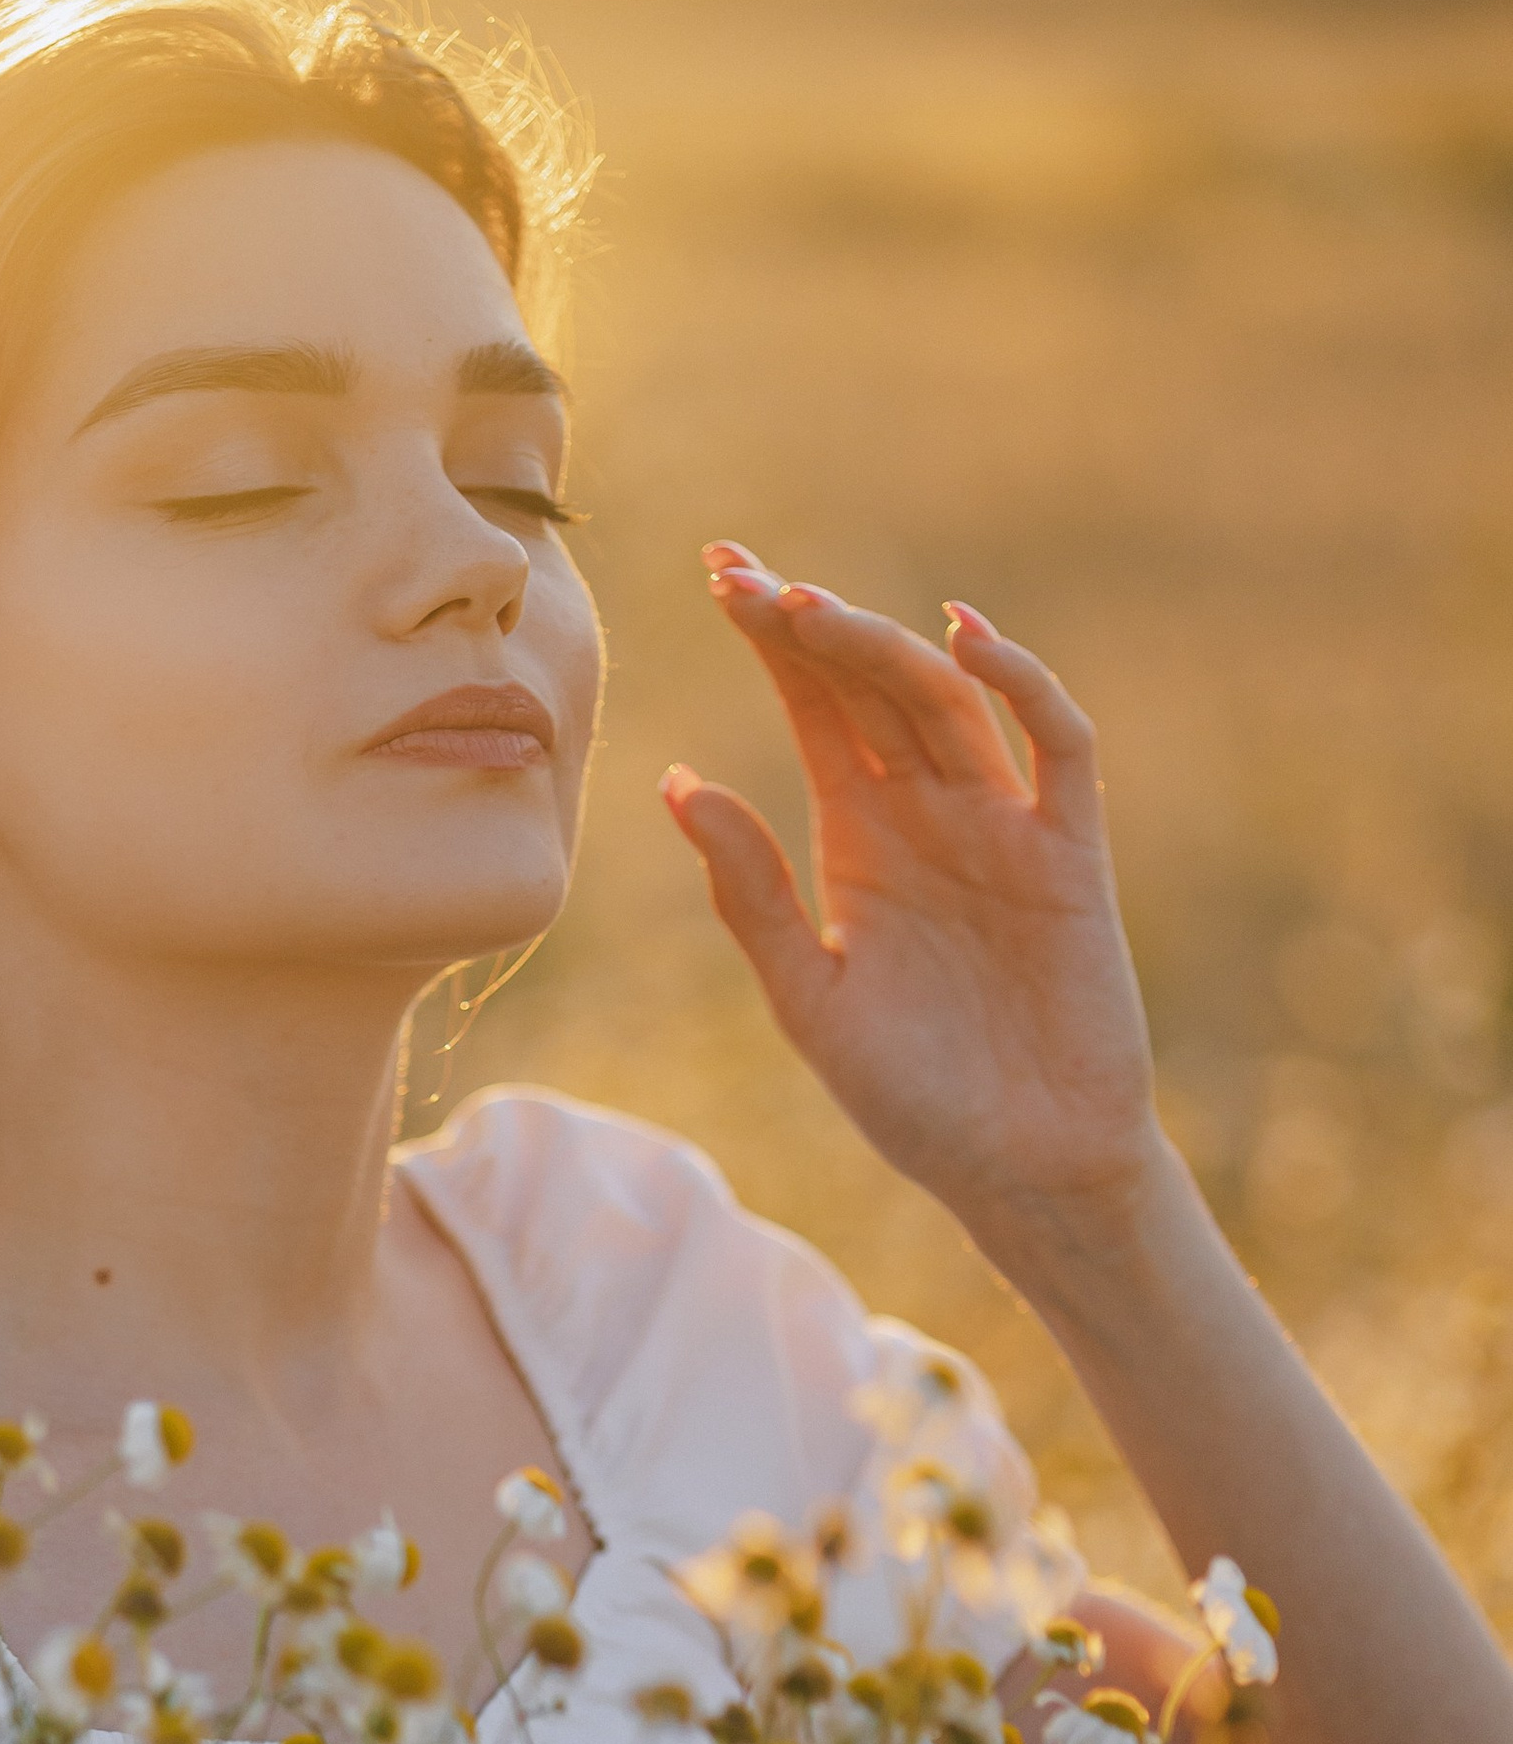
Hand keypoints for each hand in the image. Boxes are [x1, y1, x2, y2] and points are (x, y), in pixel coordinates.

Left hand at [661, 548, 1163, 1254]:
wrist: (1019, 1170)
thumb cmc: (914, 1097)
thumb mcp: (809, 996)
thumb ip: (748, 892)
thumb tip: (675, 782)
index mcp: (858, 836)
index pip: (810, 708)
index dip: (768, 640)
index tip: (714, 576)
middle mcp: (927, 812)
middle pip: (866, 685)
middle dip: (805, 623)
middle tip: (738, 573)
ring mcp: (1002, 824)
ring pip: (943, 700)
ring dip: (878, 646)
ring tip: (807, 608)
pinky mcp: (1069, 853)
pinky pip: (1056, 746)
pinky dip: (1021, 686)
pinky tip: (965, 641)